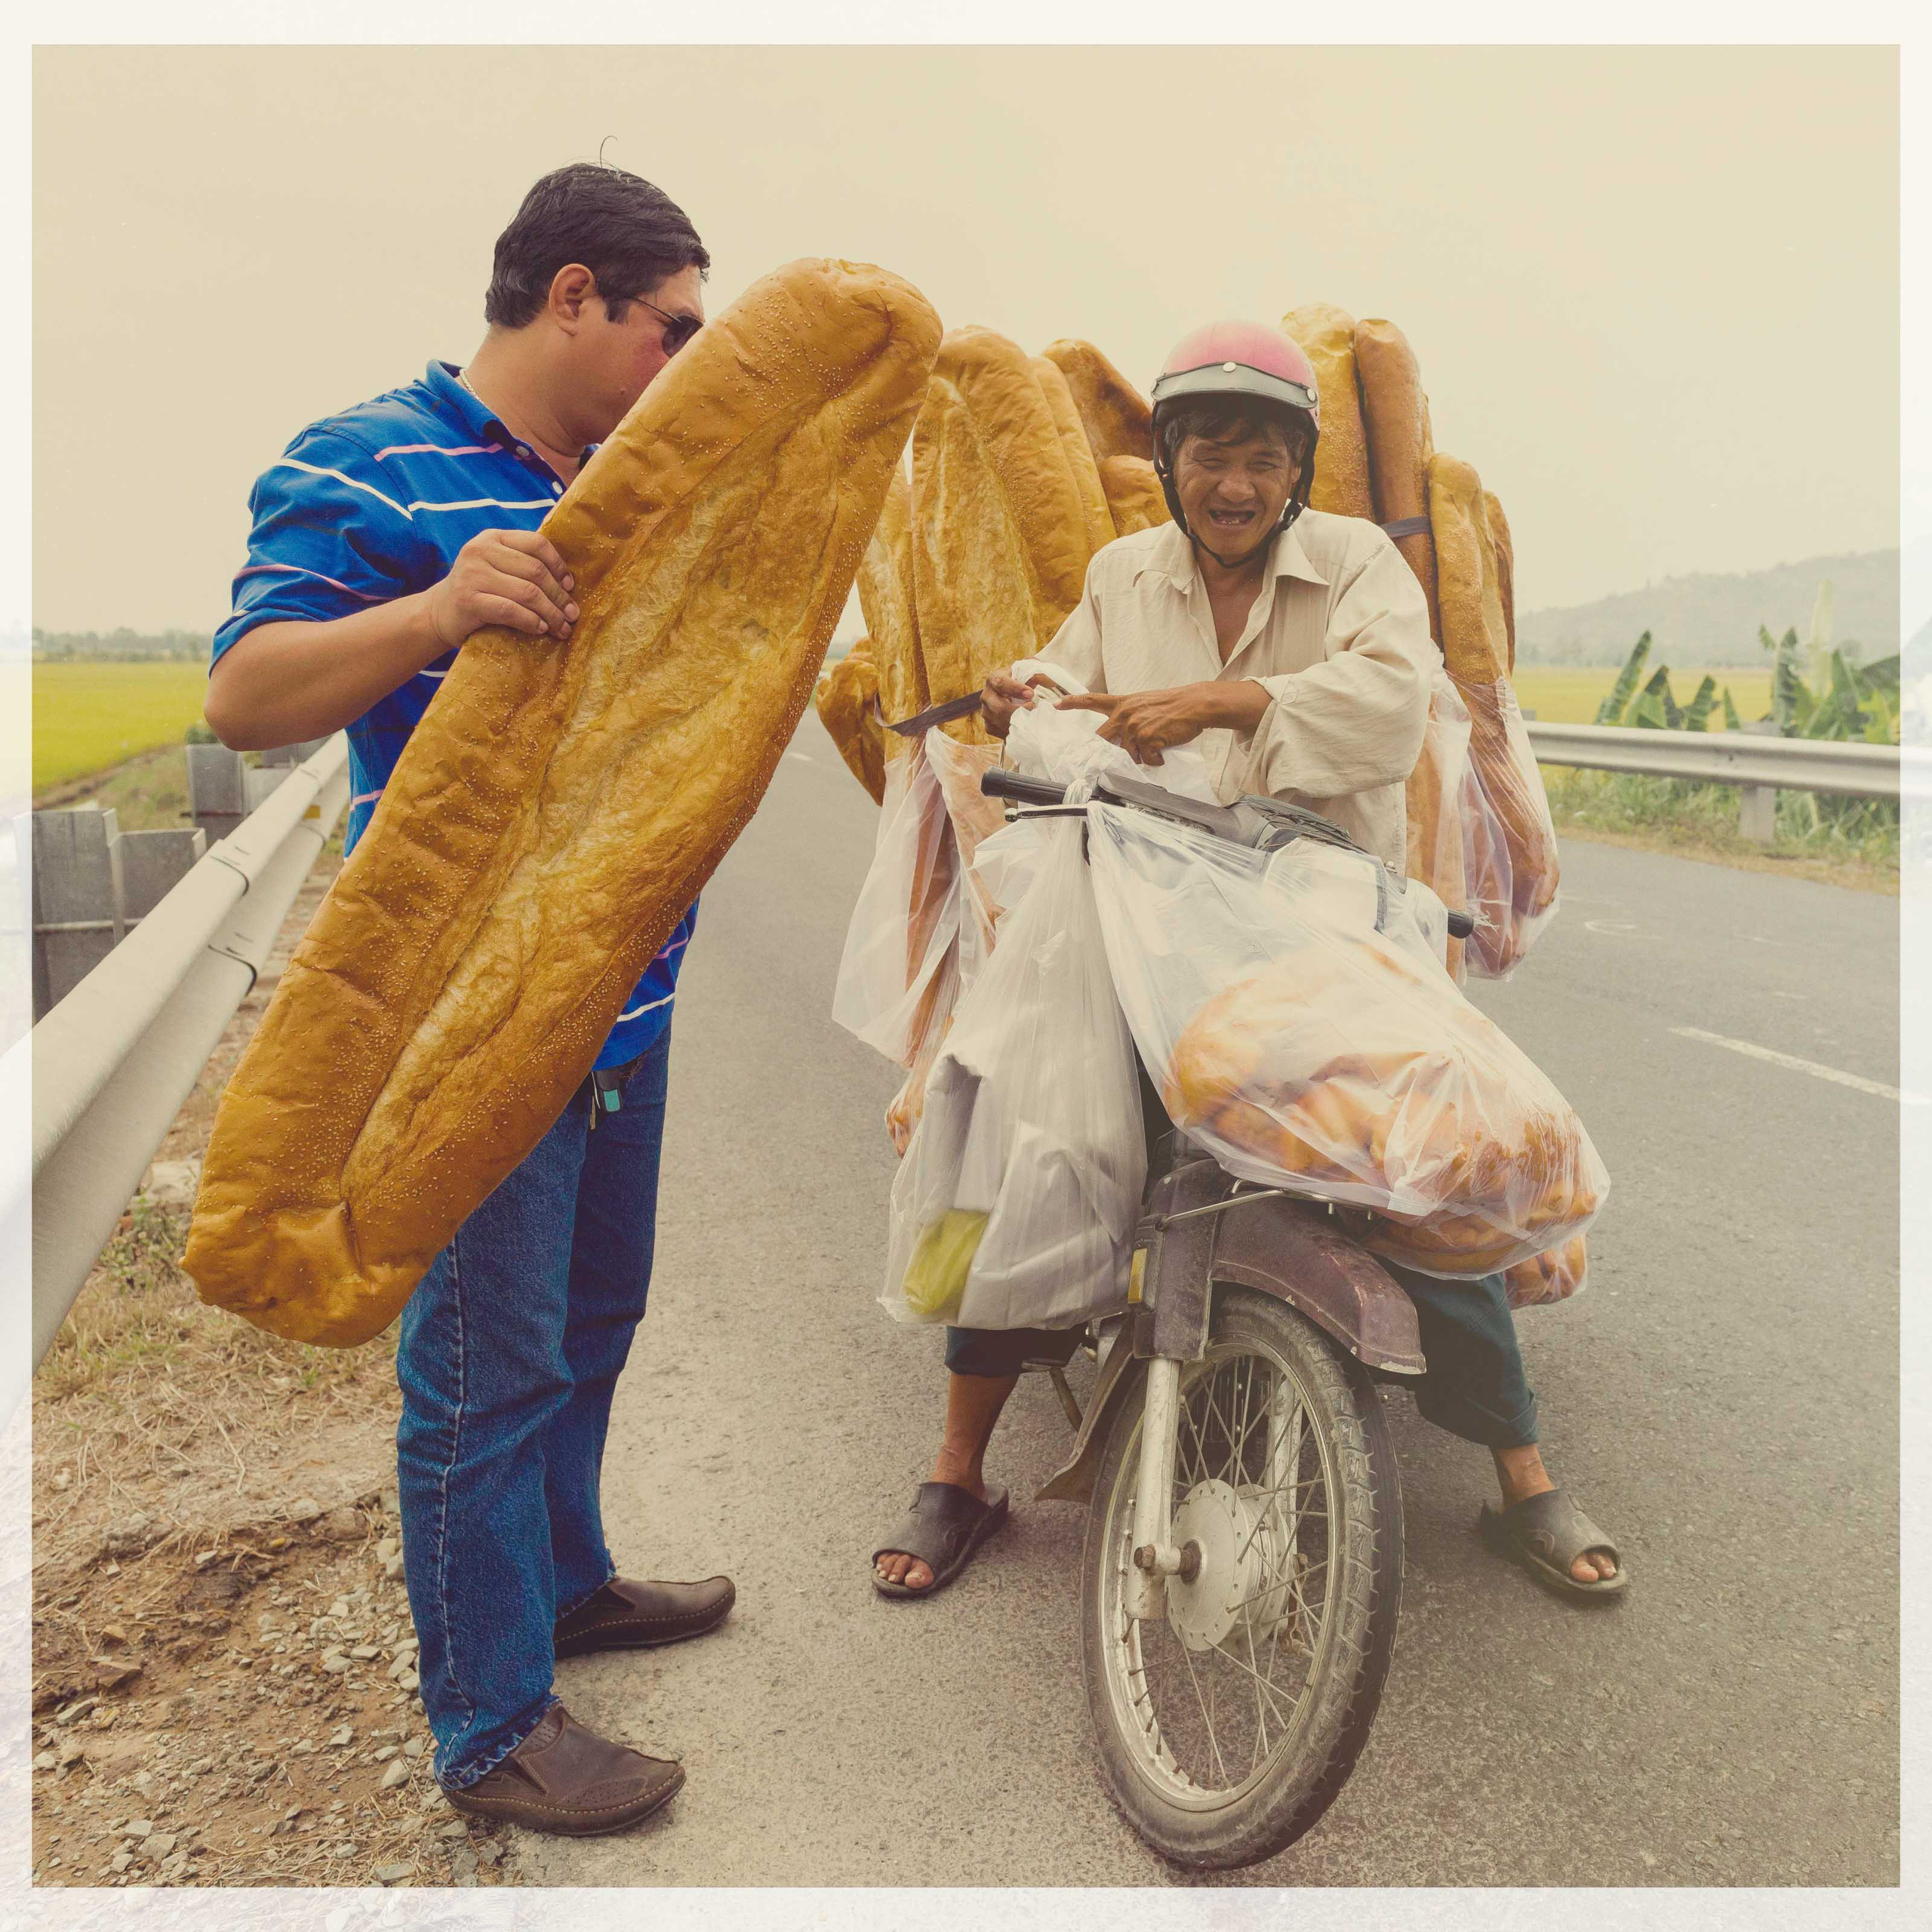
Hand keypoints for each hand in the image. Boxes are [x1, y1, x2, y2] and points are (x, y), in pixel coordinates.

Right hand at [424, 528, 578, 650]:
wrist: (438, 613)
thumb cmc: (478, 591)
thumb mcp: (497, 568)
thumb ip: (523, 565)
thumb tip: (569, 584)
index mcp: (493, 537)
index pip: (537, 544)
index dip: (559, 566)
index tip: (570, 587)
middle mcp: (480, 550)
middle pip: (536, 571)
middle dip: (559, 597)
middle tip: (572, 615)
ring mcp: (472, 574)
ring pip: (527, 592)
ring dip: (551, 613)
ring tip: (562, 628)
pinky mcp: (468, 600)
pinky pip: (511, 610)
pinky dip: (531, 622)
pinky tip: (540, 629)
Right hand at [980, 672, 1041, 739]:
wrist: (1015, 694)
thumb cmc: (1024, 680)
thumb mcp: (1032, 671)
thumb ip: (1040, 674)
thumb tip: (1051, 683)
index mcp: (993, 679)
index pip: (1000, 683)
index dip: (1015, 689)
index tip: (1031, 694)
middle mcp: (986, 696)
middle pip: (1000, 708)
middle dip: (1019, 710)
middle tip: (1033, 707)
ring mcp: (986, 712)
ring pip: (1002, 722)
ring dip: (1020, 721)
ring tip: (1032, 716)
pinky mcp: (990, 726)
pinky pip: (1002, 732)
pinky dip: (1016, 730)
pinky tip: (1025, 724)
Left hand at [1055, 685, 1213, 766]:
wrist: (1194, 704)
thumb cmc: (1174, 704)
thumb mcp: (1145, 703)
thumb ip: (1130, 715)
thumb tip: (1123, 738)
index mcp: (1123, 703)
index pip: (1093, 700)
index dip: (1073, 703)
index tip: (1057, 705)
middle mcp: (1124, 714)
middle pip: (1104, 738)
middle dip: (1115, 748)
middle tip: (1135, 745)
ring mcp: (1134, 727)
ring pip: (1129, 754)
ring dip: (1143, 754)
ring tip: (1159, 742)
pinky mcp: (1146, 739)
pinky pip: (1146, 760)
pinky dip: (1156, 760)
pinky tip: (1164, 749)